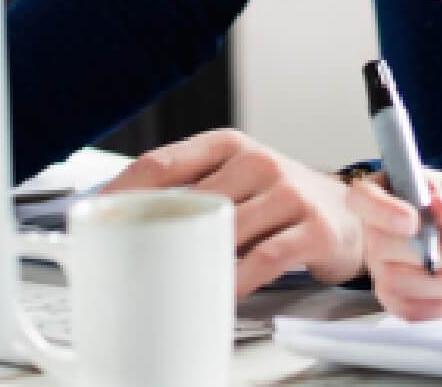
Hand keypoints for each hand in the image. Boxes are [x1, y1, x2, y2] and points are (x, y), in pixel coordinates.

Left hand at [101, 129, 365, 296]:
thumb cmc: (278, 200)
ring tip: (171, 286)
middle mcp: (258, 161)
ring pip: (227, 229)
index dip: (122, 191)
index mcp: (228, 145)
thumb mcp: (235, 181)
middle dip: (155, 237)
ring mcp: (289, 193)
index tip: (92, 219)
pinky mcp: (313, 228)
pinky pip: (264, 259)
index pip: (162, 163)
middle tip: (128, 266)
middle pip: (191, 201)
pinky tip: (220, 295)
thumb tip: (118, 221)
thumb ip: (189, 191)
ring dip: (197, 263)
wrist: (349, 211)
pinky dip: (237, 281)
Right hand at [343, 172, 441, 320]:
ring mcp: (384, 266)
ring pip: (395, 280)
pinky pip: (408, 308)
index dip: (380, 209)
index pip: (363, 196)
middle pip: (379, 244)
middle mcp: (381, 228)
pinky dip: (440, 302)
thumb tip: (438, 206)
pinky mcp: (396, 298)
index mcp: (397, 189)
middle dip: (430, 250)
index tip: (414, 221)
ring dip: (441, 279)